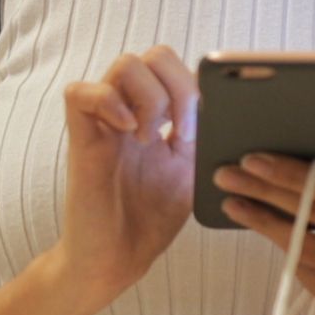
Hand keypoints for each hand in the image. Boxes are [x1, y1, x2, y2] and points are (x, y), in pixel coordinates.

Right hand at [50, 45, 199, 314]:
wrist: (118, 259)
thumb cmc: (150, 219)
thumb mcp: (193, 171)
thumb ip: (206, 136)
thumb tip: (233, 111)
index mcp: (156, 115)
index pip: (175, 67)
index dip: (196, 84)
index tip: (203, 128)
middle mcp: (129, 111)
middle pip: (153, 56)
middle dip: (179, 87)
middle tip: (181, 132)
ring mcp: (104, 122)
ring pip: (125, 64)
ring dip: (151, 97)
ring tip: (152, 138)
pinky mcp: (81, 138)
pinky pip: (81, 93)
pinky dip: (108, 102)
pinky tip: (129, 132)